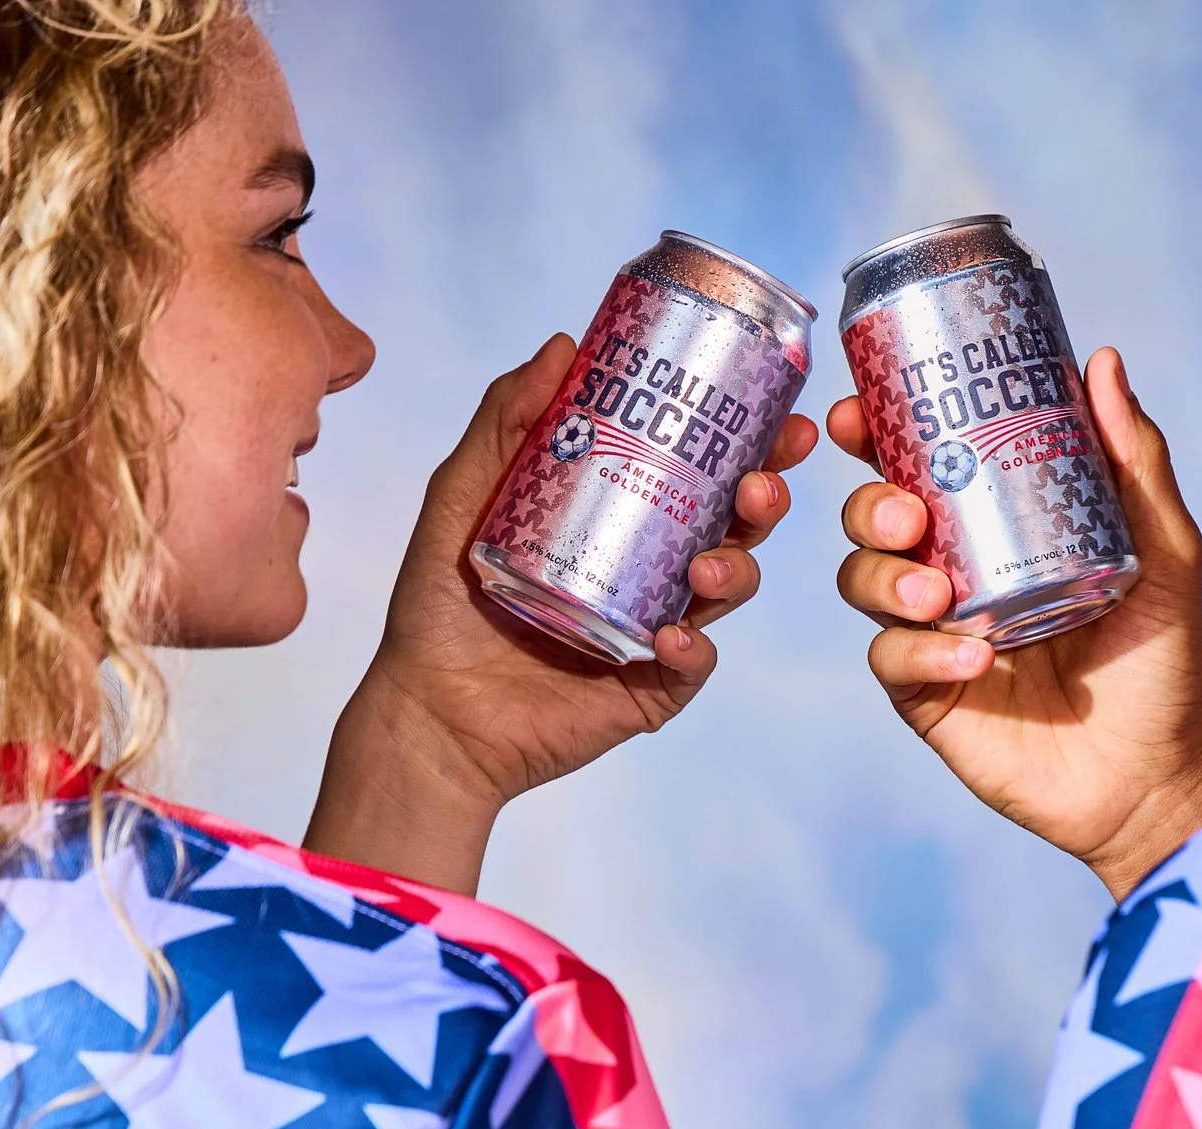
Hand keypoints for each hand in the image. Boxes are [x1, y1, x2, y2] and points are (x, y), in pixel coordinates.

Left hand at [308, 332, 818, 894]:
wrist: (427, 710)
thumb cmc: (438, 607)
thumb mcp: (463, 497)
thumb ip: (505, 421)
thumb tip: (563, 346)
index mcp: (620, 517)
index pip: (697, 468)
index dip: (746, 441)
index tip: (774, 414)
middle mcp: (647, 568)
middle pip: (731, 522)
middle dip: (764, 497)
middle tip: (761, 482)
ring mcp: (655, 628)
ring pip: (726, 588)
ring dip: (736, 568)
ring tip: (708, 565)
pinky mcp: (650, 687)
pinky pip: (693, 664)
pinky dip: (693, 647)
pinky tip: (672, 634)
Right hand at [831, 347, 1201, 898]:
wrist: (1156, 774)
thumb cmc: (1162, 659)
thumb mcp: (1160, 546)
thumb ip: (1133, 459)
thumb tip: (1102, 362)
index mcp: (992, 527)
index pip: (918, 466)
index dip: (872, 434)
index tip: (855, 413)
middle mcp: (952, 573)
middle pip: (871, 518)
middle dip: (869, 504)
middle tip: (909, 514)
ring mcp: (934, 636)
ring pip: (864, 583)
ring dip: (885, 578)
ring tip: (938, 597)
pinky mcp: (927, 697)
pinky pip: (893, 660)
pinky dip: (922, 654)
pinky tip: (971, 658)